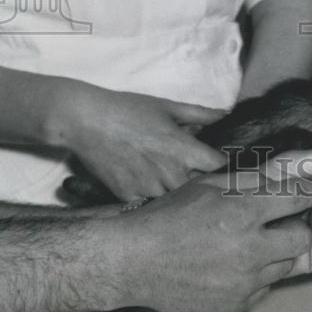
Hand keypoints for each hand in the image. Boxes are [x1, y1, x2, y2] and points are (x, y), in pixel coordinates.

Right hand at [57, 82, 228, 200]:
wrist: (87, 121)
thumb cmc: (129, 110)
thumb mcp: (168, 107)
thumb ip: (200, 114)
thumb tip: (224, 115)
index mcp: (183, 150)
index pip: (217, 167)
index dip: (221, 164)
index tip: (218, 161)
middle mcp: (170, 173)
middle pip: (198, 187)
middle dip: (199, 179)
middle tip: (195, 171)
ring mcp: (149, 188)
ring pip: (174, 199)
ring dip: (177, 191)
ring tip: (169, 177)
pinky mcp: (129, 197)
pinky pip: (150, 203)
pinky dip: (153, 196)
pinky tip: (148, 182)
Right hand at [110, 171, 311, 311]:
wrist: (137, 260)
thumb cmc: (172, 215)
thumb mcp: (214, 183)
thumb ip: (258, 177)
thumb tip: (297, 168)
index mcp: (243, 212)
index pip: (301, 198)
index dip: (309, 192)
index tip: (308, 191)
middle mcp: (248, 249)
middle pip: (302, 238)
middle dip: (295, 226)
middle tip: (277, 220)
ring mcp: (243, 281)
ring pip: (285, 264)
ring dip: (275, 251)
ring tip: (247, 241)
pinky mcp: (236, 304)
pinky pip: (264, 287)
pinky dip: (256, 275)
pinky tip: (232, 262)